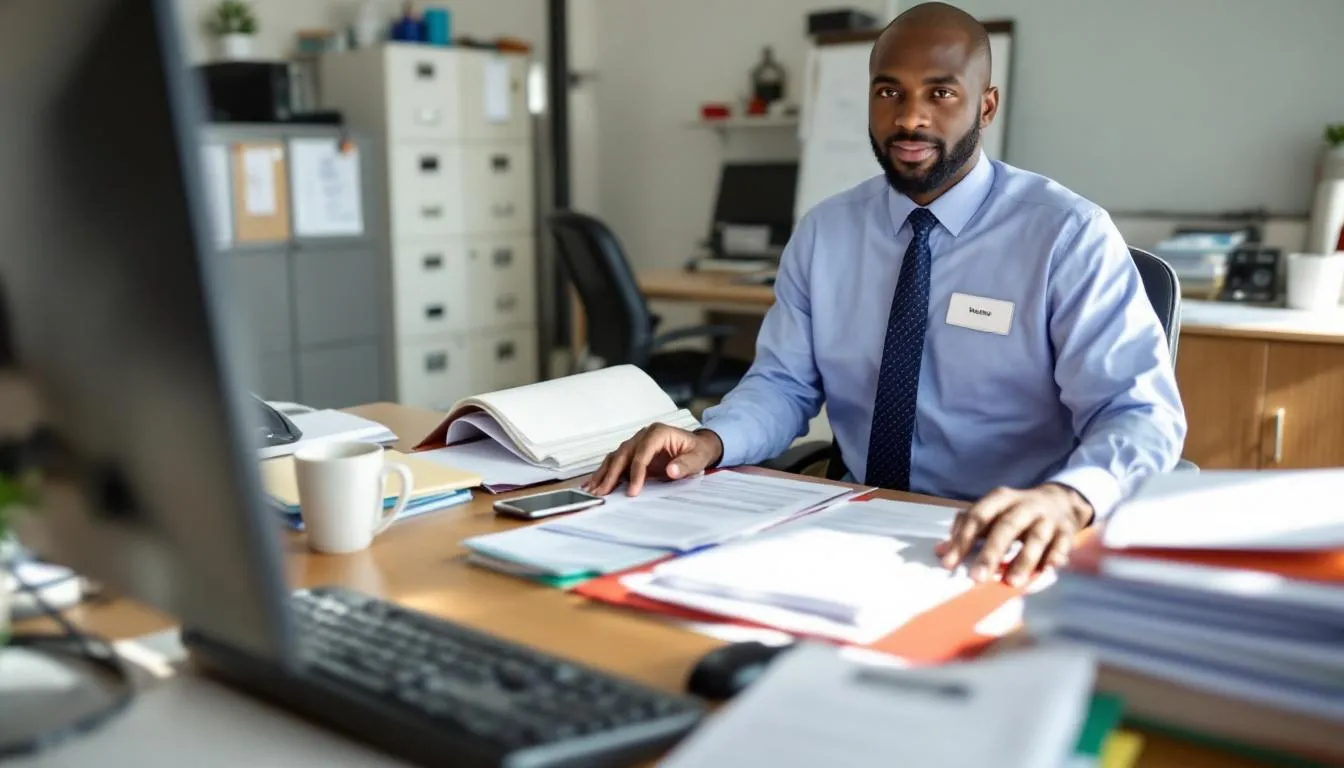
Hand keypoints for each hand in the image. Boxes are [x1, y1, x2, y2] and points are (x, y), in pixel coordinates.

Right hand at [582, 425, 723, 496]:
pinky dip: (605, 473)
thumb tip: (672, 470)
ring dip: (603, 474)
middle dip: (611, 474)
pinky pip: (615, 462)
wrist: (698, 446)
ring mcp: (636, 443)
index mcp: (658, 433)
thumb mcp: (698, 458)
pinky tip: (595, 484)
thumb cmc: (697, 451)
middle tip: (602, 492)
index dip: (636, 473)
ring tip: (592, 490)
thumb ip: (686, 464)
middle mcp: (643, 435)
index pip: (642, 453)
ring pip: (615, 457)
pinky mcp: (632, 453)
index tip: (632, 491)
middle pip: (623, 454)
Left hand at [934, 484, 1092, 586]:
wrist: (1060, 500)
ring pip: (1036, 537)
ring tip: (1012, 583)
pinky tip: (1047, 570)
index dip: (962, 540)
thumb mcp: (991, 514)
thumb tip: (941, 551)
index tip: (949, 563)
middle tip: (977, 577)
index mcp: (1000, 498)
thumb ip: (966, 530)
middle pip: (1006, 527)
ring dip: (1024, 560)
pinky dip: (1054, 557)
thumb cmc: (1015, 512)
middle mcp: (1024, 505)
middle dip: (991, 553)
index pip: (978, 517)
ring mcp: (1047, 518)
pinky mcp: (1066, 531)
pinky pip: (1061, 545)